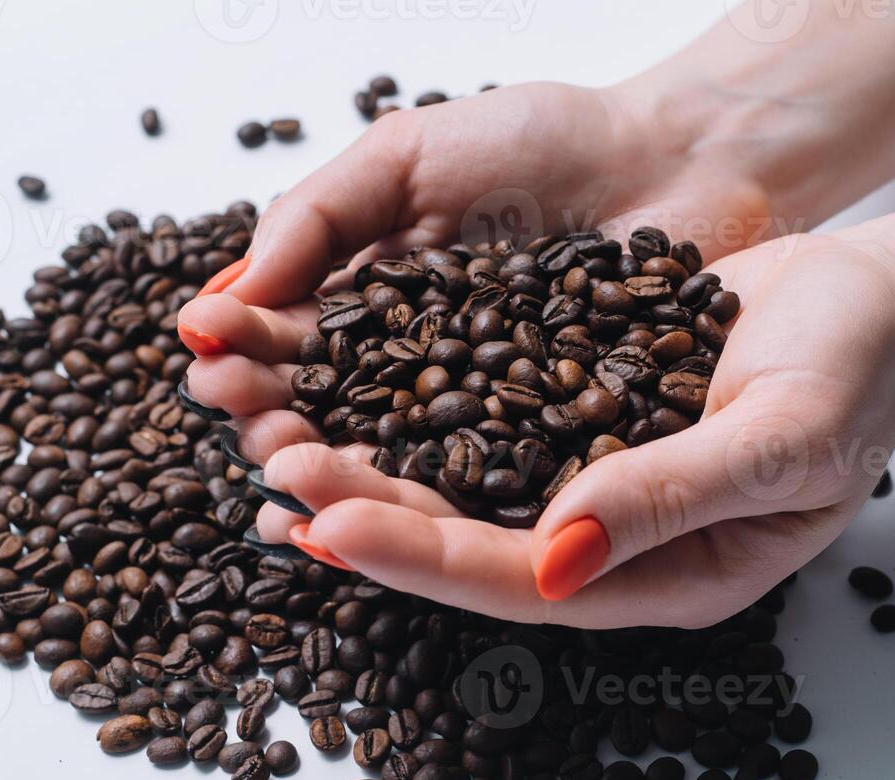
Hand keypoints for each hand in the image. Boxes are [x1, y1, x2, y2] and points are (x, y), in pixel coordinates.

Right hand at [179, 81, 775, 462]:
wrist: (680, 156)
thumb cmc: (545, 140)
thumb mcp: (407, 155)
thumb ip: (315, 217)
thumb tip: (216, 301)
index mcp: (371, 303)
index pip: (290, 348)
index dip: (247, 361)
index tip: (214, 368)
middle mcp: (418, 370)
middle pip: (333, 419)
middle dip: (282, 431)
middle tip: (263, 438)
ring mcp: (483, 416)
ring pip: (398, 467)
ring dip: (342, 482)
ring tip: (300, 484)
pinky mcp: (548, 450)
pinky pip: (486, 488)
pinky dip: (435, 509)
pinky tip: (389, 523)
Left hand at [260, 232, 894, 627]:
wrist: (881, 298)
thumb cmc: (859, 369)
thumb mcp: (782, 437)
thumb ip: (674, 497)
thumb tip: (556, 556)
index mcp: (673, 576)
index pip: (525, 585)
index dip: (423, 558)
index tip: (327, 524)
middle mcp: (620, 545)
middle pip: (475, 548)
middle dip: (374, 516)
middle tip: (278, 476)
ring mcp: (597, 486)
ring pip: (467, 493)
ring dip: (376, 470)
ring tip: (282, 443)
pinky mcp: (582, 422)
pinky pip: (486, 429)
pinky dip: (416, 415)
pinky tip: (349, 394)